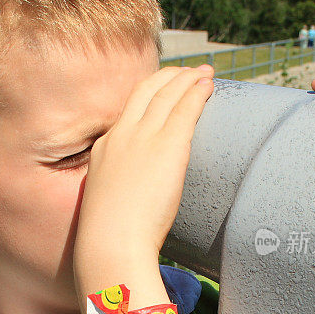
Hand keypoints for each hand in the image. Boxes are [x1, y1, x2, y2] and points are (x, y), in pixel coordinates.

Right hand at [74, 65, 213, 291]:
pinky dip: (198, 92)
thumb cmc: (110, 236)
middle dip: (169, 77)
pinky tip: (210, 85)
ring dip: (188, 79)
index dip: (149, 94)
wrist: (111, 242)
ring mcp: (144, 138)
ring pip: (168, 95)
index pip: (129, 111)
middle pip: (146, 92)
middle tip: (188, 72)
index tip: (163, 88)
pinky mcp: (168, 145)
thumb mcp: (107, 203)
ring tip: (205, 73)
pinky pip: (186, 109)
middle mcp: (123, 135)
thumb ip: (121, 191)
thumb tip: (135, 201)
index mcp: (105, 148)